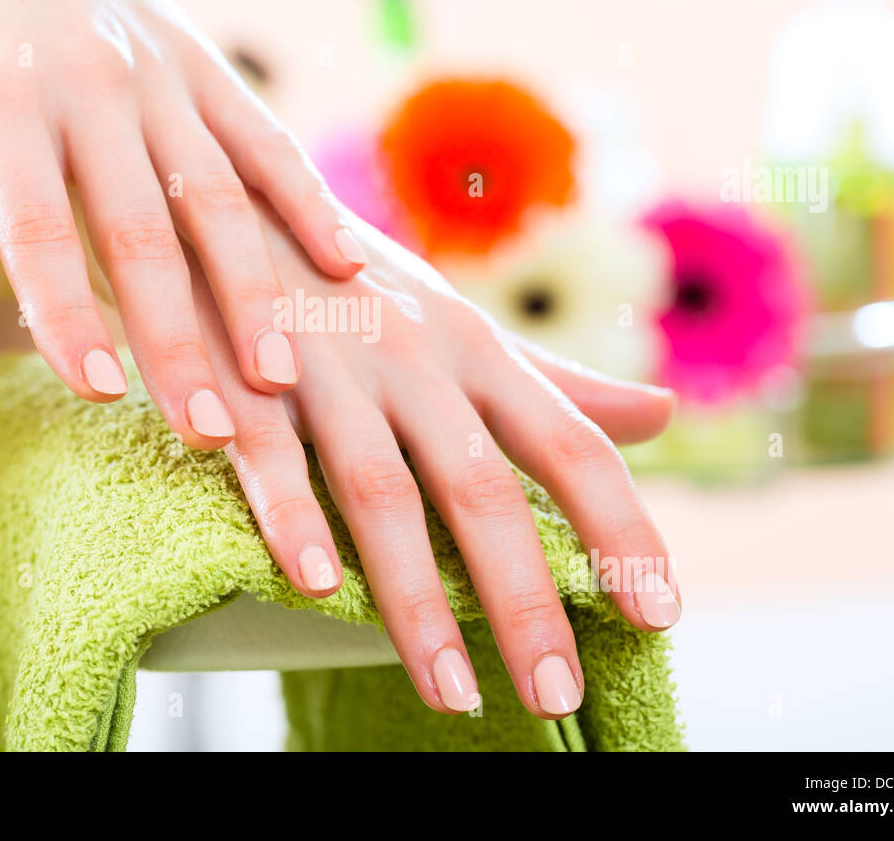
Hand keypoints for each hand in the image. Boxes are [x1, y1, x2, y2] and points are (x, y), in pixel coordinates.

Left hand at [0, 0, 363, 448]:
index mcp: (2, 99)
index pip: (36, 224)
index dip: (66, 309)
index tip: (100, 393)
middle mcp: (92, 88)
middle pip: (142, 230)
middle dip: (179, 335)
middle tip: (210, 430)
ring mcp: (163, 79)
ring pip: (220, 196)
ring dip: (255, 290)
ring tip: (283, 378)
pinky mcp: (211, 73)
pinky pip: (269, 144)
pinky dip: (310, 205)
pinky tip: (349, 272)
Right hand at [191, 205, 680, 718]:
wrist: (229, 202)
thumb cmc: (358, 279)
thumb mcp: (463, 323)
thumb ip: (555, 382)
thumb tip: (664, 414)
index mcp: (477, 351)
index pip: (571, 447)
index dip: (622, 531)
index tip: (661, 615)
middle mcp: (416, 360)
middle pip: (484, 490)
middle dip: (525, 598)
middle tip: (558, 692)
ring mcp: (330, 367)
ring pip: (383, 492)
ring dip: (417, 599)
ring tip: (453, 692)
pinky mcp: (243, 377)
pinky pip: (271, 456)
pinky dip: (292, 520)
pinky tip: (317, 589)